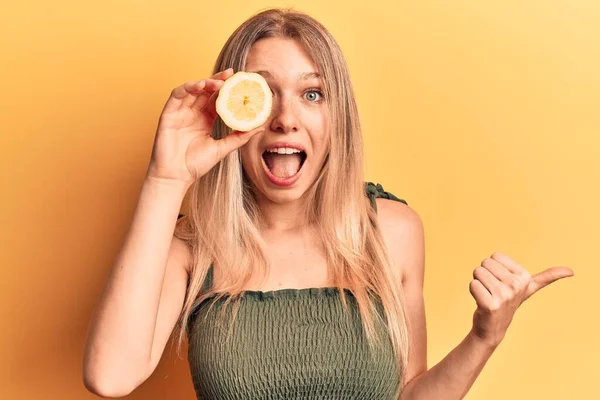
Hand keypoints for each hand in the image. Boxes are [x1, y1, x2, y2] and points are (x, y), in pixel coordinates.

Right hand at [146, 68, 264, 186]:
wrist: (175, 177)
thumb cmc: (196, 165)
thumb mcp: (223, 148)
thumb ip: (240, 137)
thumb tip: (260, 127)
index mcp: (205, 120)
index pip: (217, 100)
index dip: (227, 90)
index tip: (240, 82)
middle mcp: (193, 114)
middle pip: (206, 91)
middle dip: (218, 81)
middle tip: (232, 74)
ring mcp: (180, 113)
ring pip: (193, 90)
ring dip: (205, 82)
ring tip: (219, 82)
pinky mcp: (168, 114)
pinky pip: (177, 95)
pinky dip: (188, 87)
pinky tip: (200, 85)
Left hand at [468, 251, 573, 347]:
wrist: (493, 327)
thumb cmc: (509, 302)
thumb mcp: (530, 288)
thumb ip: (547, 277)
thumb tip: (571, 271)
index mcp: (525, 277)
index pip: (495, 256)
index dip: (494, 268)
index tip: (501, 282)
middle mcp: (516, 286)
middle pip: (485, 263)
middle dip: (484, 275)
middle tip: (492, 290)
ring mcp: (504, 296)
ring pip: (478, 272)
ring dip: (478, 283)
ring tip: (487, 295)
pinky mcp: (490, 305)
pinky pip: (473, 284)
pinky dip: (473, 291)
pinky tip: (481, 302)